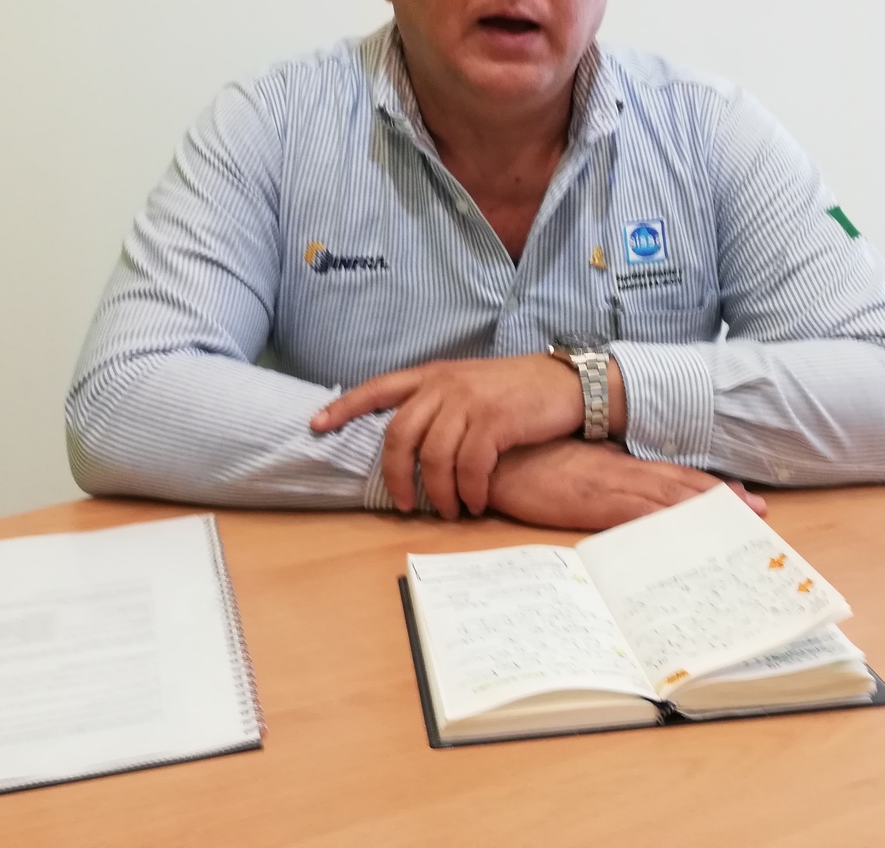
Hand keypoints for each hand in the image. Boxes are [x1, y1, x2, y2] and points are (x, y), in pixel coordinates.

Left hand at [311, 354, 590, 517]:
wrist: (568, 384)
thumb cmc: (518, 390)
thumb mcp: (471, 386)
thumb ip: (440, 404)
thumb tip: (411, 441)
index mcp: (434, 374)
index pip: (378, 387)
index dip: (344, 407)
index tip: (316, 425)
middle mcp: (445, 384)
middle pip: (399, 434)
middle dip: (395, 476)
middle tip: (406, 505)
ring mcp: (469, 401)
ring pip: (433, 457)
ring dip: (436, 493)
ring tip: (449, 510)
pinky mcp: (495, 421)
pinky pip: (469, 466)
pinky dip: (468, 491)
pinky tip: (474, 502)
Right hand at [485, 438, 766, 531]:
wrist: (491, 454)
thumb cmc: (525, 460)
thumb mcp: (573, 463)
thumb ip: (602, 468)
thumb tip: (628, 478)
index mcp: (616, 462)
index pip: (671, 474)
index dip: (708, 486)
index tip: (741, 497)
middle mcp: (619, 470)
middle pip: (679, 485)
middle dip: (720, 499)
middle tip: (759, 511)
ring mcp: (606, 484)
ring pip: (666, 497)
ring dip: (703, 509)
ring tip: (739, 520)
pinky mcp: (588, 501)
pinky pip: (632, 514)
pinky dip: (661, 522)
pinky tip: (683, 531)